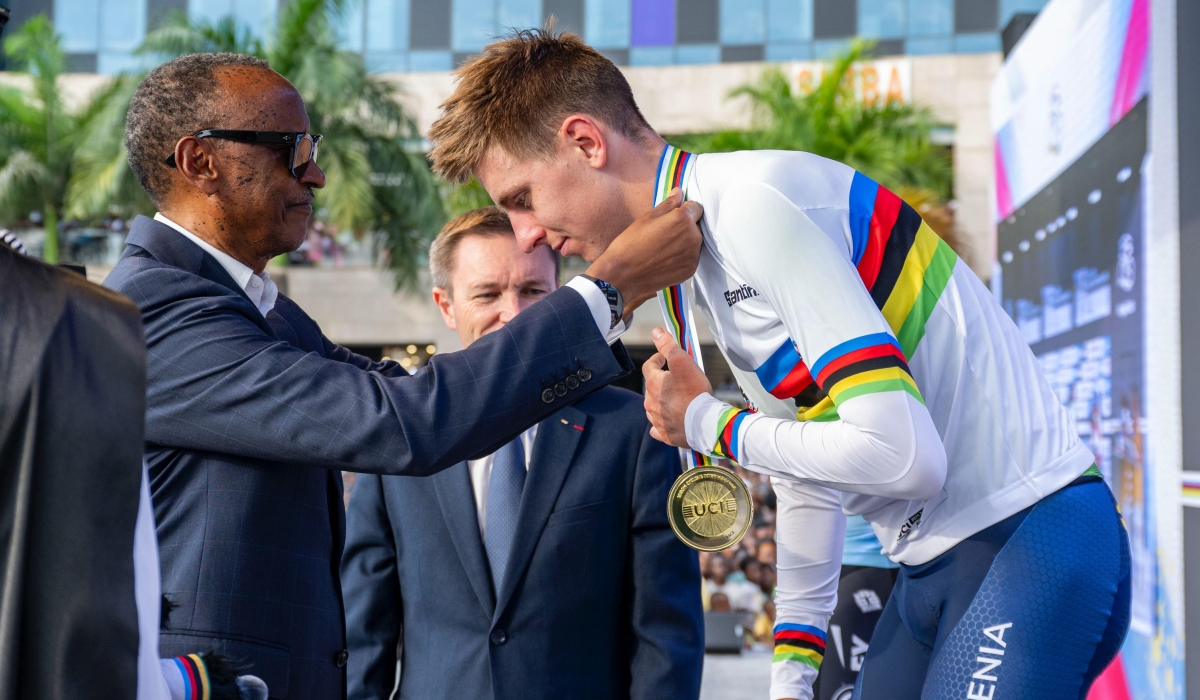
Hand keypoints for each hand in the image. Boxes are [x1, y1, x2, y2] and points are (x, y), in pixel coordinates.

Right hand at [584, 188, 702, 310]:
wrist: (624, 275)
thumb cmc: (631, 243)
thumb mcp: (648, 217)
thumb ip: (668, 204)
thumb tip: (679, 192)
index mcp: (683, 219)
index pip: (697, 207)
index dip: (685, 209)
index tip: (672, 216)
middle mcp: (694, 237)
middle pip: (696, 226)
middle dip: (685, 226)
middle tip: (664, 233)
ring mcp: (693, 255)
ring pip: (695, 242)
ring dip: (685, 241)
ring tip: (664, 247)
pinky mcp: (691, 270)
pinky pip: (691, 257)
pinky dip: (682, 256)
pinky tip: (665, 258)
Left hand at [643, 327, 712, 447]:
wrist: (703, 423)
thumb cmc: (694, 391)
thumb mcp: (682, 362)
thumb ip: (668, 346)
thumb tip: (655, 332)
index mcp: (653, 384)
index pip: (648, 366)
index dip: (656, 359)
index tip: (664, 357)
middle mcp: (650, 402)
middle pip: (651, 388)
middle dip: (661, 382)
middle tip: (675, 379)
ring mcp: (656, 420)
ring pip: (654, 407)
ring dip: (661, 402)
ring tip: (676, 399)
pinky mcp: (664, 434)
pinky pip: (658, 427)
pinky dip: (662, 422)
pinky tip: (668, 421)